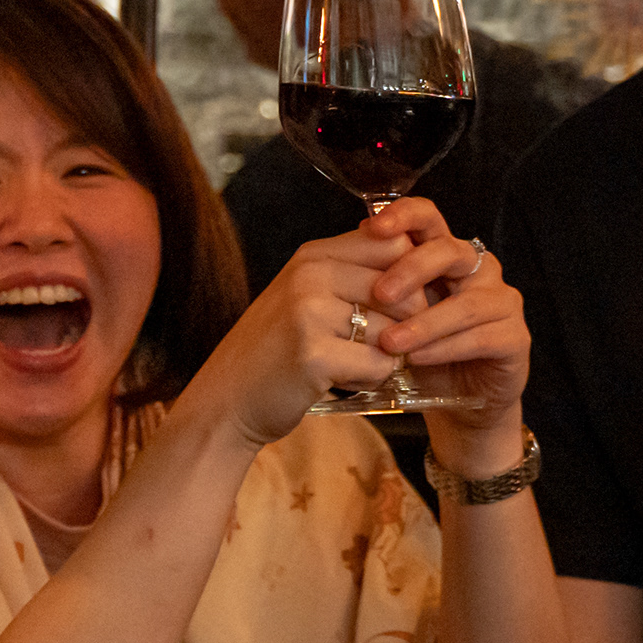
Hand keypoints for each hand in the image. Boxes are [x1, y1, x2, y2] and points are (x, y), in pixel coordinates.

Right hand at [173, 221, 413, 448]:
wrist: (226, 398)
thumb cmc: (275, 350)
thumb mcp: (306, 296)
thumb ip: (350, 275)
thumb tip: (417, 269)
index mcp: (312, 256)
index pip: (394, 244)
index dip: (412, 276)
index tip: (399, 305)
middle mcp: (310, 275)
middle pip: (402, 289)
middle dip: (407, 324)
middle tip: (381, 345)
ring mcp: (309, 313)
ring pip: (394, 331)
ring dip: (387, 356)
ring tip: (354, 364)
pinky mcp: (314, 355)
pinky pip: (379, 365)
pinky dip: (372, 380)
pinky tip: (344, 381)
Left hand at [359, 197, 530, 466]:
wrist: (455, 403)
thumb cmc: (417, 352)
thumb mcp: (390, 319)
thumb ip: (375, 289)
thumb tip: (337, 263)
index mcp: (444, 253)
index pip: (428, 217)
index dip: (403, 215)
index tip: (372, 229)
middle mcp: (477, 269)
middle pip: (448, 251)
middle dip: (411, 269)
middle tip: (379, 294)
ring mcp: (502, 301)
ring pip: (466, 302)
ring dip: (425, 322)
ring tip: (390, 343)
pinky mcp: (516, 337)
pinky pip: (481, 337)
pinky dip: (446, 348)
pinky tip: (419, 359)